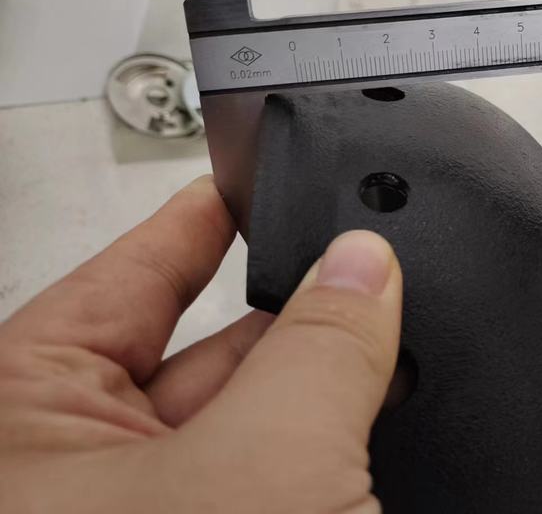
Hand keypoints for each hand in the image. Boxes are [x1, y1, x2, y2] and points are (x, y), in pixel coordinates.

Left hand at [0, 177, 401, 513]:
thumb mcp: (262, 465)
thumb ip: (319, 350)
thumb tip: (361, 269)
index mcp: (25, 430)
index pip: (121, 280)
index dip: (193, 224)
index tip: (240, 181)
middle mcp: (76, 480)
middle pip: (195, 352)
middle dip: (285, 314)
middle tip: (358, 276)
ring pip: (242, 424)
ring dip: (315, 390)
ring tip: (385, 358)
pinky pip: (273, 477)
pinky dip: (324, 447)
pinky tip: (372, 428)